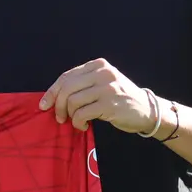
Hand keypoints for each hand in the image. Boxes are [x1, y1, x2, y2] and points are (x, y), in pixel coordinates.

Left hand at [39, 58, 155, 133]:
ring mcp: (107, 88)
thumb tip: (53, 96)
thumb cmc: (120, 98)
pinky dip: (78, 122)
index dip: (52, 91)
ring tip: (75, 121)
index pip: (67, 76)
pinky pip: (82, 114)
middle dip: (58, 105)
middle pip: (67, 88)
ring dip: (70, 115)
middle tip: (59, 117)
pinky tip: (83, 126)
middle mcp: (102, 73)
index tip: (44, 104)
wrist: (147, 110)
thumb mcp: (103, 83)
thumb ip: (83, 84)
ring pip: (72, 101)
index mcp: (98, 65)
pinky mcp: (110, 104)